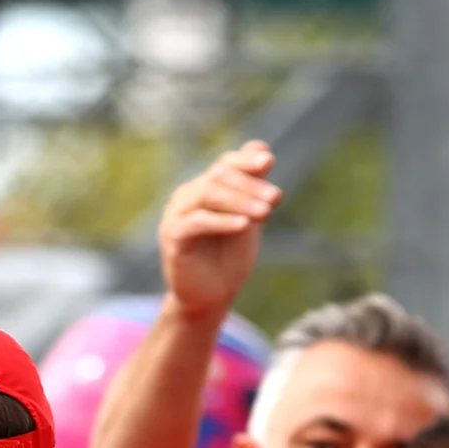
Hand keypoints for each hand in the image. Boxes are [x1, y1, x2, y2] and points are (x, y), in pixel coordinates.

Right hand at [156, 141, 280, 319]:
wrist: (210, 297)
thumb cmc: (228, 258)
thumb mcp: (248, 218)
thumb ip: (254, 188)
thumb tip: (264, 150)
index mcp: (205, 188)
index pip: (225, 164)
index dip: (246, 160)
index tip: (269, 162)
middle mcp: (187, 196)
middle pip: (218, 177)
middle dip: (249, 185)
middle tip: (275, 199)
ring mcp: (176, 215)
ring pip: (207, 195)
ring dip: (240, 202)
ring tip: (265, 213)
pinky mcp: (173, 237)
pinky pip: (196, 223)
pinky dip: (221, 221)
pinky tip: (243, 226)